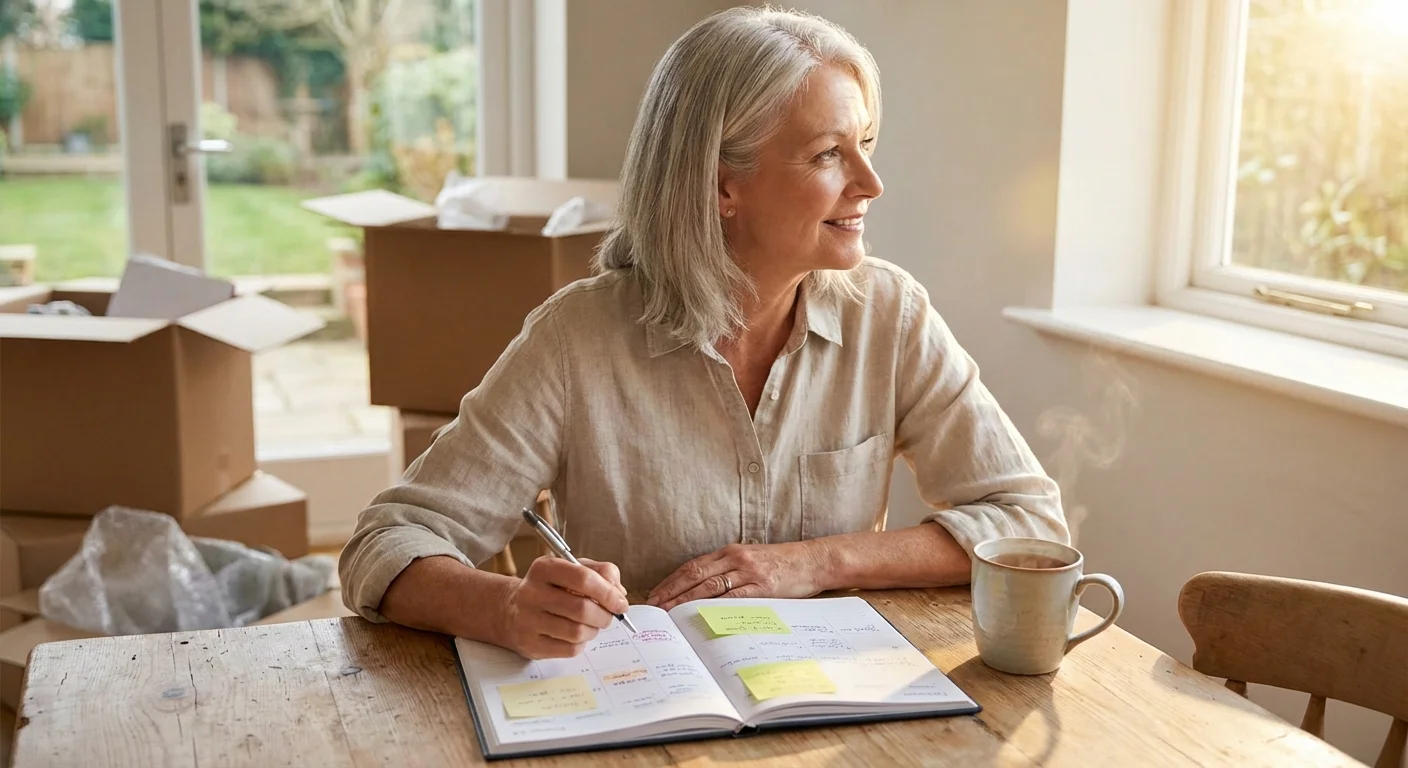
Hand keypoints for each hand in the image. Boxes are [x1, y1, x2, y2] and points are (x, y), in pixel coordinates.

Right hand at [501, 557, 628, 658]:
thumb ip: (602, 573)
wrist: (511, 610)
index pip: (584, 578)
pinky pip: (569, 649)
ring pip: (577, 632)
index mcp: (544, 568)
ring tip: (591, 624)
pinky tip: (575, 635)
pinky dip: (581, 643)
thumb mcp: (573, 569)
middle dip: (604, 615)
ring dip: (594, 630)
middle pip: (582, 608)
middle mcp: (532, 592)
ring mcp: (528, 620)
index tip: (621, 603)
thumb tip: (619, 594)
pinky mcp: (530, 644)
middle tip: (608, 616)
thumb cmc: (551, 587)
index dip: (608, 592)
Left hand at [646, 541, 829, 610]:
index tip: (655, 594)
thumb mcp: (752, 560)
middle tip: (654, 608)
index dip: (671, 580)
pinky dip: (714, 606)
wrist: (814, 560)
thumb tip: (703, 593)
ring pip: (709, 586)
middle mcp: (736, 558)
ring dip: (685, 600)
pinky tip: (700, 614)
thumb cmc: (783, 563)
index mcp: (730, 551)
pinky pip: (733, 597)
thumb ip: (729, 572)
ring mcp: (749, 572)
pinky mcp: (762, 586)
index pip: (693, 566)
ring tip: (669, 614)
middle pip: (695, 575)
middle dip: (670, 591)